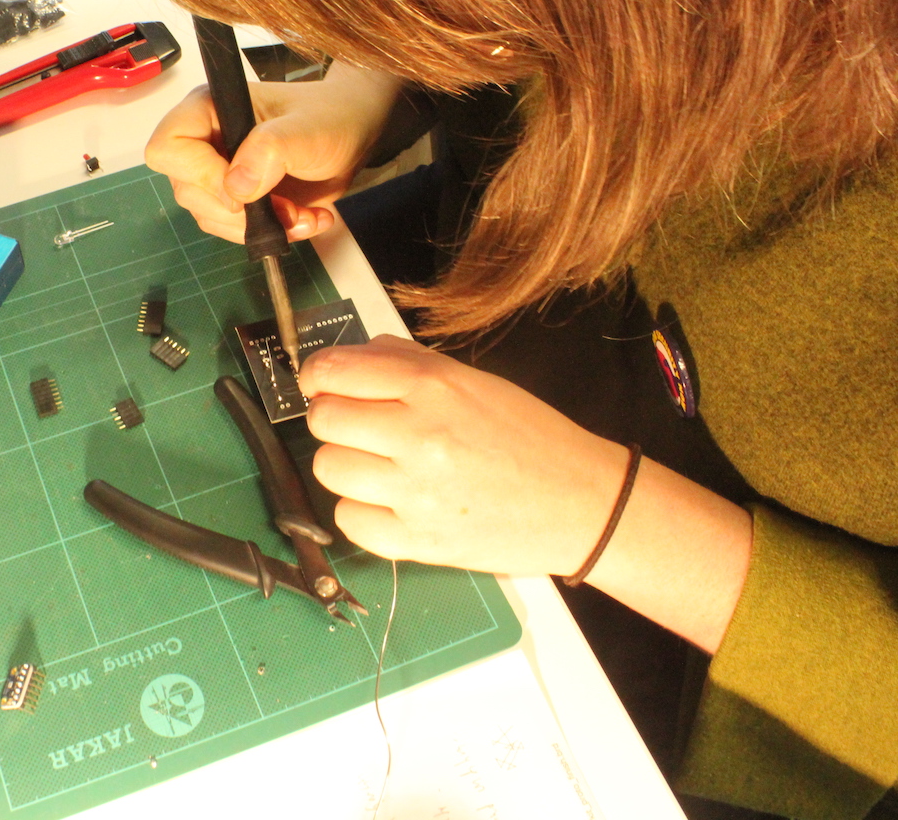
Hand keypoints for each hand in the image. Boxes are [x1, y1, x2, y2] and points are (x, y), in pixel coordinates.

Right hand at [144, 63, 403, 242]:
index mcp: (208, 109)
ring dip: (260, 226)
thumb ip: (271, 150)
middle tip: (288, 206)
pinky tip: (303, 219)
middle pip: (187, 190)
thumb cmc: (330, 118)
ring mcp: (216, 174)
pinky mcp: (234, 200)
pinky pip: (234, 230)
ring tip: (303, 214)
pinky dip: (270, 233)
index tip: (241, 190)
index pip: (168, 147)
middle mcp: (203, 142)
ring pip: (211, 217)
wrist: (354, 134)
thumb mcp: (308, 130)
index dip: (197, 175)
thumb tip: (236, 188)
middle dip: (240, 211)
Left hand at [299, 335, 628, 576]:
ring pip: (329, 469)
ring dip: (346, 464)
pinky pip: (349, 520)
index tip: (321, 383)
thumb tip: (351, 358)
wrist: (582, 502)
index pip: (335, 371)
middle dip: (333, 419)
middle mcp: (420, 436)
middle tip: (359, 426)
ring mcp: (416, 493)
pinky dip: (361, 510)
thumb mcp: (472, 380)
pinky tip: (390, 501)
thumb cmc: (529, 437)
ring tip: (380, 465)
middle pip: (323, 421)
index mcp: (433, 386)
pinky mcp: (418, 541)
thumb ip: (407, 363)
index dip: (317, 376)